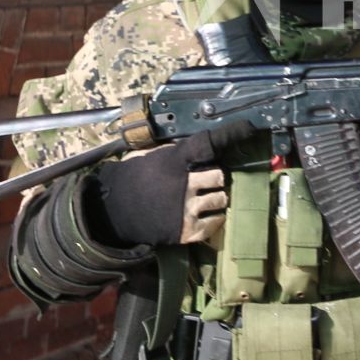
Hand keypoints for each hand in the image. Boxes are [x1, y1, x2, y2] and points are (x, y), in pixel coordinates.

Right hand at [89, 120, 257, 247]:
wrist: (112, 213)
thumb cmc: (132, 180)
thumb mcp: (149, 157)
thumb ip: (173, 152)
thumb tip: (196, 146)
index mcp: (174, 161)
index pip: (207, 144)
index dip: (230, 135)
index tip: (248, 128)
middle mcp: (184, 184)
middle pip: (220, 176)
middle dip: (216, 178)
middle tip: (208, 182)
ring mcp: (186, 208)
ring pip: (221, 200)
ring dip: (217, 199)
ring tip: (207, 200)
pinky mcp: (186, 230)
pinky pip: (214, 223)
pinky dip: (214, 219)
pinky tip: (206, 215)